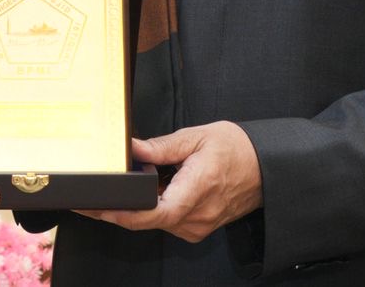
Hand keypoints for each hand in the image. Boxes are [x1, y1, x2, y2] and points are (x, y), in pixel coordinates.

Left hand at [78, 122, 261, 242]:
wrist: (266, 167)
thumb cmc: (236, 149)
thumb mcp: (197, 137)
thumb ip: (162, 146)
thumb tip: (133, 148)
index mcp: (198, 189)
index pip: (156, 212)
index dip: (125, 214)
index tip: (102, 208)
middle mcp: (198, 215)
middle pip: (149, 220)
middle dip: (122, 208)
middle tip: (98, 193)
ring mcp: (199, 225)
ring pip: (157, 221)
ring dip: (140, 206)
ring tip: (137, 182)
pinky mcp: (198, 227)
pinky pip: (168, 221)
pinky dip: (156, 208)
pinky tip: (156, 190)